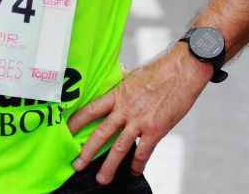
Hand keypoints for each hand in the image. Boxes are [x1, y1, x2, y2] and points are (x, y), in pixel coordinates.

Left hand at [66, 46, 208, 184]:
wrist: (183, 71)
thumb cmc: (159, 70)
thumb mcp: (134, 74)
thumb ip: (122, 79)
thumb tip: (116, 72)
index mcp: (117, 95)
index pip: (90, 110)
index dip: (75, 122)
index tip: (65, 133)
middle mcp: (125, 109)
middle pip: (100, 133)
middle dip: (86, 152)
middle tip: (76, 165)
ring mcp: (140, 121)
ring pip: (119, 148)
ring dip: (109, 166)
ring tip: (102, 179)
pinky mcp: (156, 130)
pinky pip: (143, 152)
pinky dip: (137, 164)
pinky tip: (133, 171)